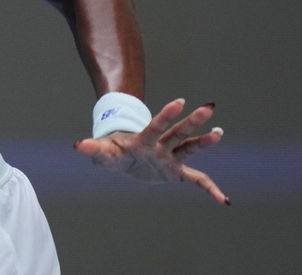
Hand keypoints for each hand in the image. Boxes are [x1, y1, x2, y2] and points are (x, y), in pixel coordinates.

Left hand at [74, 98, 228, 204]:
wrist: (123, 158)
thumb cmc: (112, 152)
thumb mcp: (102, 153)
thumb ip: (93, 149)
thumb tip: (78, 146)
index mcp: (143, 141)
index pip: (155, 127)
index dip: (165, 115)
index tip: (180, 101)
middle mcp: (160, 147)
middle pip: (177, 132)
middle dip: (192, 122)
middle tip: (208, 108)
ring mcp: (169, 158)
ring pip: (189, 149)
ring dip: (204, 143)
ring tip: (219, 133)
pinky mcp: (175, 172)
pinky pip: (195, 180)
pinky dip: (209, 189)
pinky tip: (223, 200)